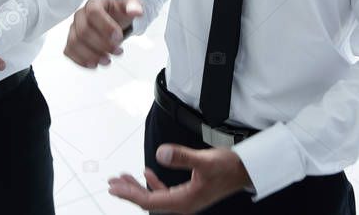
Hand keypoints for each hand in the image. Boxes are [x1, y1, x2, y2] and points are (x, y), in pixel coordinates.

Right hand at [64, 0, 142, 67]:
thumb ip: (134, 6)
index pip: (94, 13)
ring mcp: (74, 29)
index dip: (106, 27)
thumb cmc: (119, 13)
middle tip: (117, 51)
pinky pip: (69, 51)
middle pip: (83, 31)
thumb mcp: (129, 6)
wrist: (112, 19)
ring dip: (91, 55)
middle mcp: (80, 15)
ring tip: (107, 61)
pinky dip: (81, 60)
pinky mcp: (71, 41)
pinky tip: (95, 64)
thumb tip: (137, 10)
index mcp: (93, 4)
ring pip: (74, 43)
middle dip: (101, 45)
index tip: (119, 37)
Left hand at [107, 144, 252, 212]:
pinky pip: (165, 192)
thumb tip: (160, 154)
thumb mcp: (205, 160)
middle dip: (129, 192)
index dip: (130, 194)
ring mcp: (186, 199)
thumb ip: (182, 157)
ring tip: (123, 178)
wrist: (247, 171)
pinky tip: (146, 174)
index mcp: (184, 202)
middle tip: (111, 183)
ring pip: (155, 197)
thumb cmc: (230, 167)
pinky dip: (153, 184)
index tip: (114, 187)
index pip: (149, 201)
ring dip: (138, 188)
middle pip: (149, 201)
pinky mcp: (190, 192)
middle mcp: (183, 204)